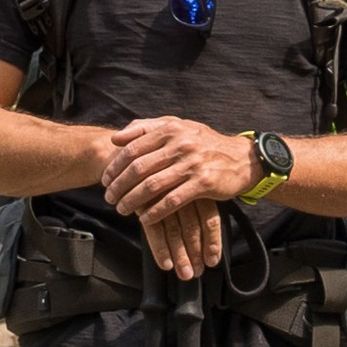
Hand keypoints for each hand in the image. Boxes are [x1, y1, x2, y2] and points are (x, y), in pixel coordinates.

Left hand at [100, 114, 256, 217]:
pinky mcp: (203, 183)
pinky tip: (144, 219)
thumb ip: (146, 128)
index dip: (114, 166)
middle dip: (119, 186)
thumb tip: (116, 138)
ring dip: (133, 200)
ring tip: (122, 209)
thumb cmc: (203, 143)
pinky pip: (172, 201)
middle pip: (139, 168)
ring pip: (152, 186)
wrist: (241, 158)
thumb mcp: (178, 127)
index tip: (104, 179)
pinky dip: (155, 212)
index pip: (132, 148)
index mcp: (170, 129)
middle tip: (108, 198)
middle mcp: (180, 144)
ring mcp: (192, 164)